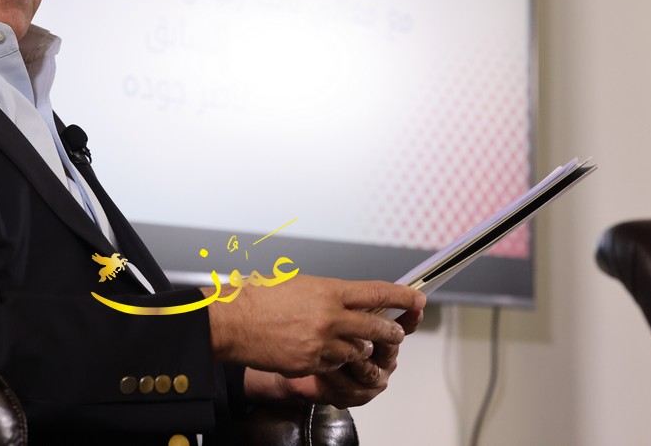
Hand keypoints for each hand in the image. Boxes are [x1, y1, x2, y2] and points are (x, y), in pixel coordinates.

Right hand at [206, 274, 424, 377]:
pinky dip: (332, 360)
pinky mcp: (310, 363)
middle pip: (377, 327)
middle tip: (395, 332)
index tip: (417, 299)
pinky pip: (333, 365)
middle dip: (391, 331)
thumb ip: (328, 295)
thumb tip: (349, 300)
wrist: (233, 321)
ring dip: (358, 348)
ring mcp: (322, 343)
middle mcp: (330, 317)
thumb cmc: (259, 297)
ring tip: (349, 343)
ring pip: (357, 351)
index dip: (402, 297)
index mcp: (329, 291)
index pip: (378, 293)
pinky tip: (319, 352)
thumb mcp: (300, 285)